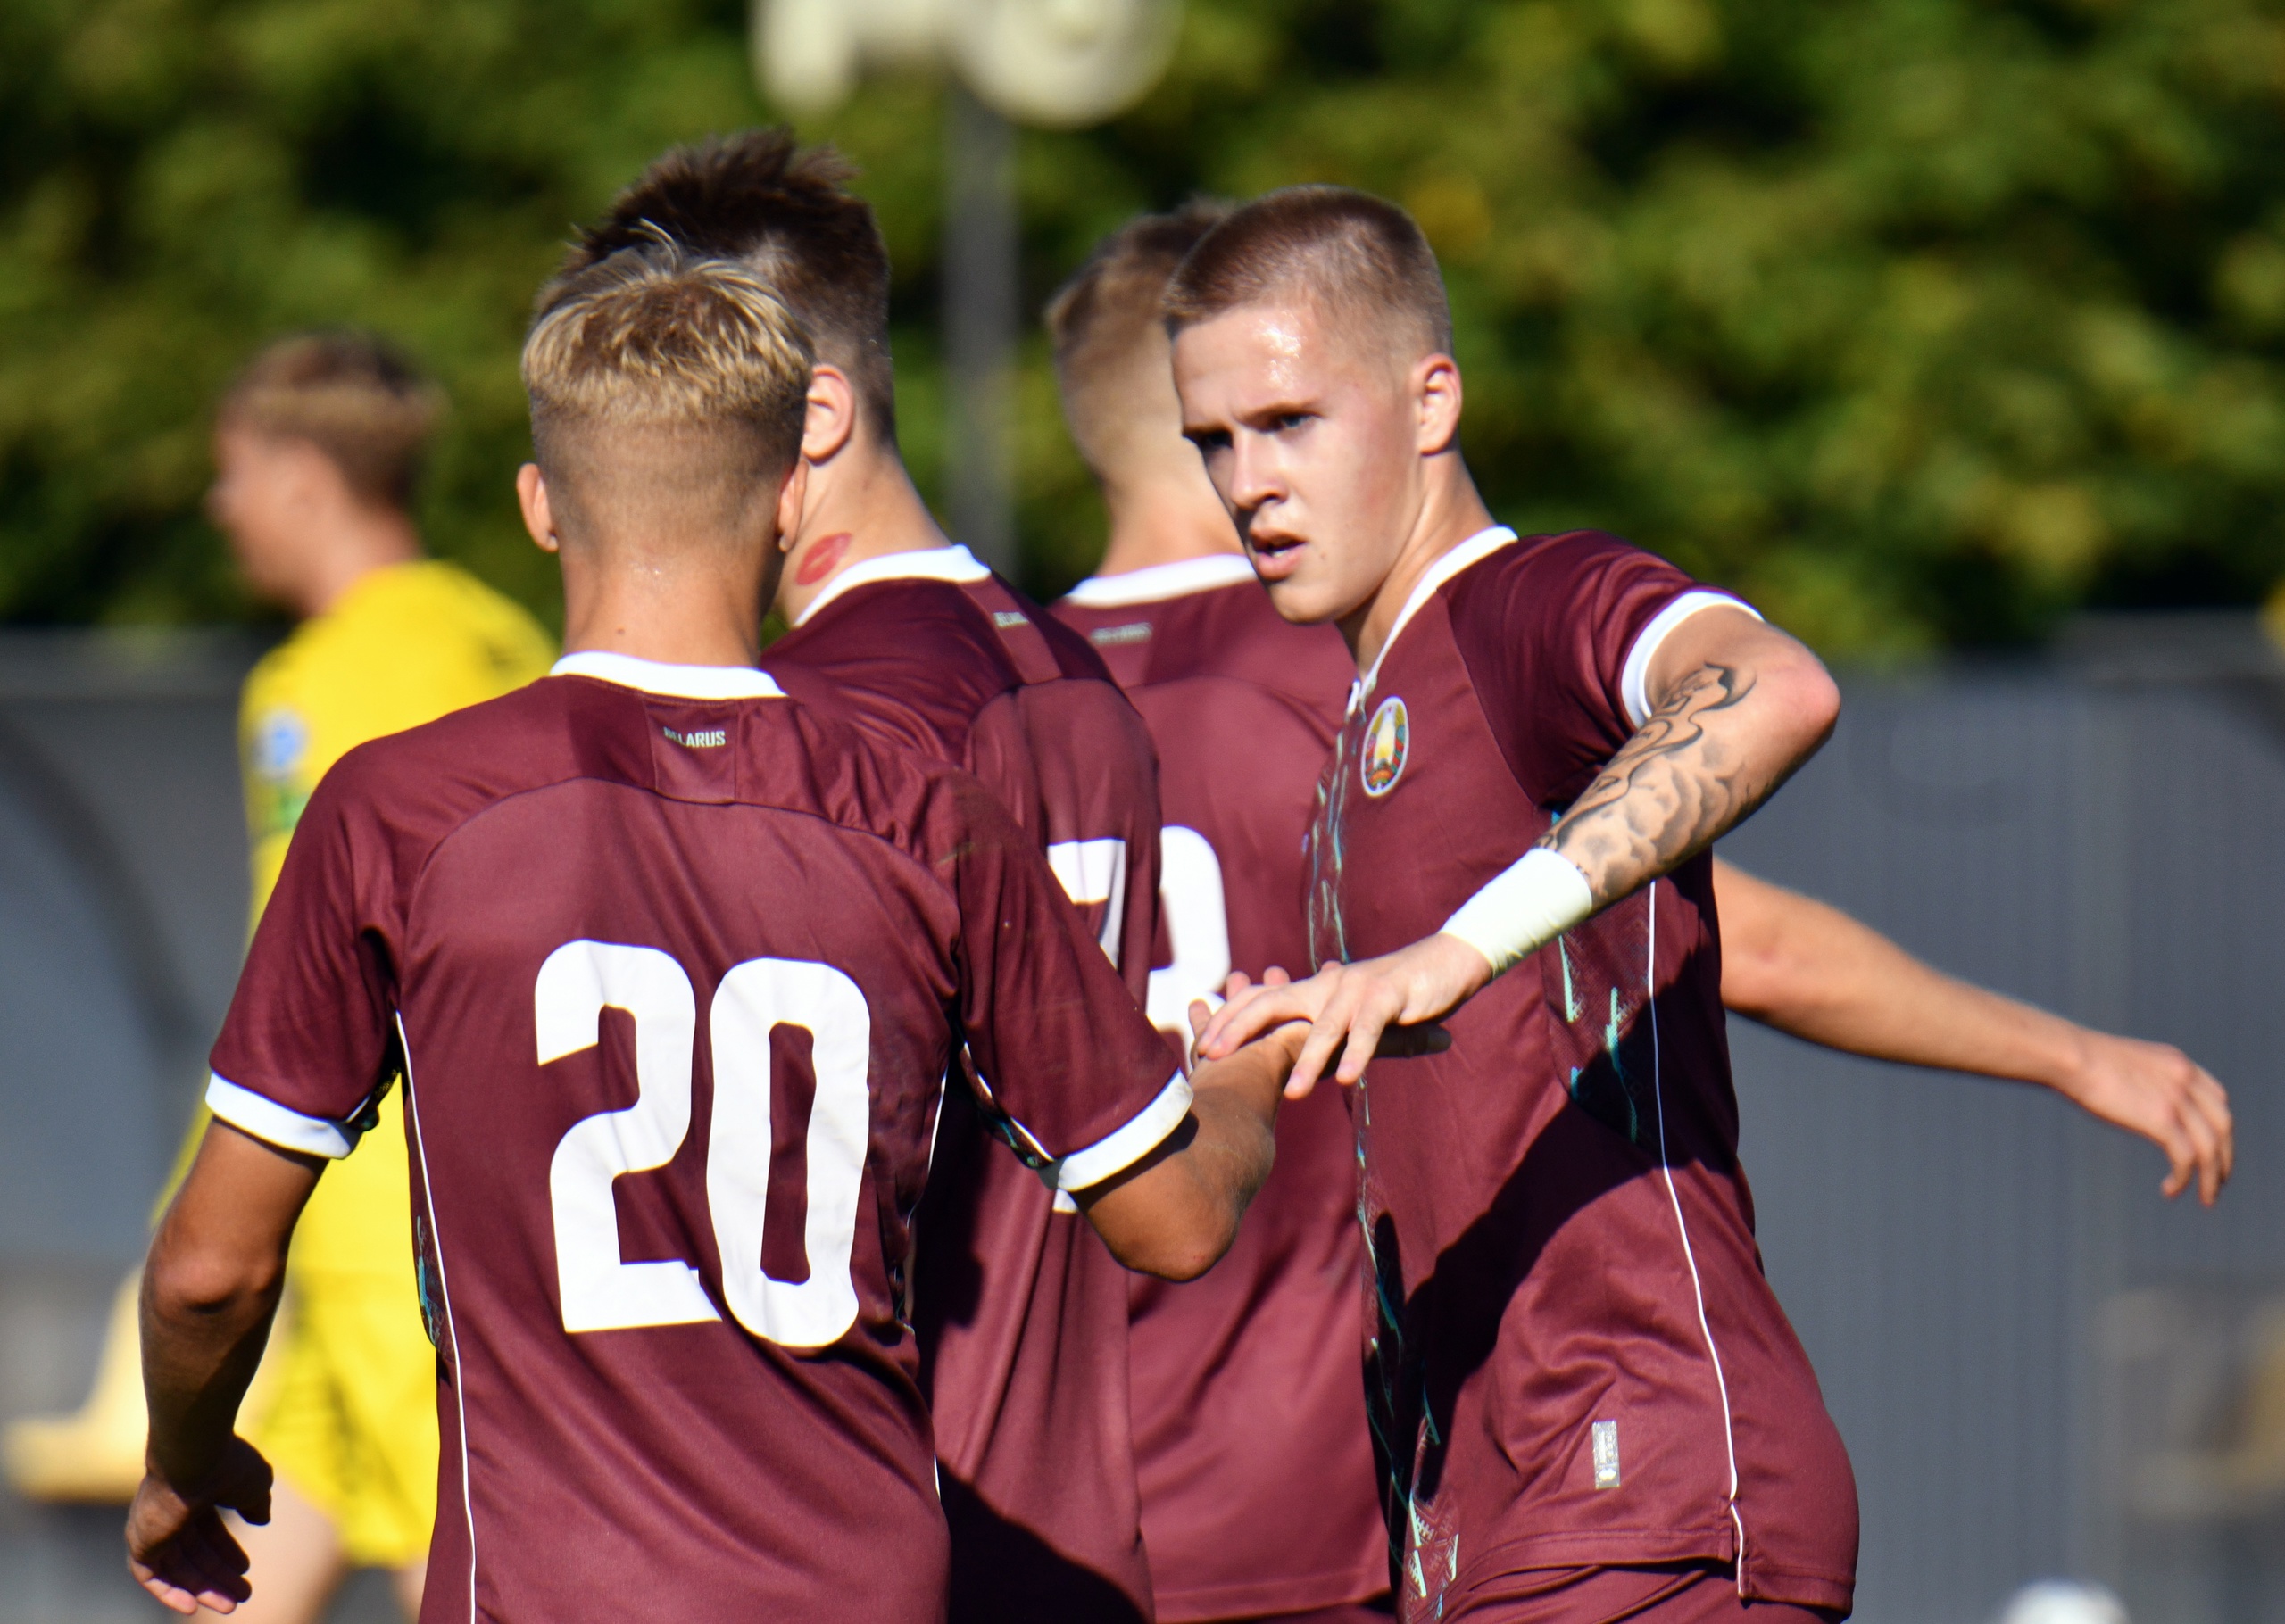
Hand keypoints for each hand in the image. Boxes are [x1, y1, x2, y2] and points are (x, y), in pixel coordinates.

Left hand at [127, 1435, 272, 1614]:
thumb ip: (257, 1504)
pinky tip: (192, 1607)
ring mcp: (153, 1527)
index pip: (209, 1531)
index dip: (227, 1551)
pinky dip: (168, 1592)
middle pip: (194, 1554)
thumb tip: (261, 1520)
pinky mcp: (140, 1542)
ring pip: (177, 1568)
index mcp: (196, 1492)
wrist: (194, 1456)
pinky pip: (151, 1576)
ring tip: (230, 1606)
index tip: (245, 1569)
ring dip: (202, 1589)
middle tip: (241, 1596)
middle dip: (218, 1576)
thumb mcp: (255, 1485)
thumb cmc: (228, 1465)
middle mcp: (171, 1511)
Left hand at [1193, 936, 1480, 1097]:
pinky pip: (1369, 1028)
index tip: (1199, 1048)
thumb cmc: (1397, 994)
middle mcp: (1327, 985)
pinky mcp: (1389, 995)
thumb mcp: (1353, 1016)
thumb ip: (1327, 1035)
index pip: (1260, 1001)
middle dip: (1241, 1032)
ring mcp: (1356, 989)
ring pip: (1324, 1027)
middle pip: (1274, 1005)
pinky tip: (1348, 1080)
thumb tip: (1295, 1064)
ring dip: (1308, 1062)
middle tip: (1213, 1060)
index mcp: (1314, 989)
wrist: (1447, 963)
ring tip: (1294, 1095)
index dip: (1229, 1021)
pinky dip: (1358, 1053)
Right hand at [2059, 1030, 2233, 1204]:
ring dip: (2211, 1178)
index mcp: (2178, 1063)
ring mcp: (2177, 1099)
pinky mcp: (2162, 1119)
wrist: (2069, 1055)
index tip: (2209, 1147)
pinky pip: (2186, 1158)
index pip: (2217, 1098)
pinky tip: (2169, 1190)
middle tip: (2217, 1182)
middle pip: (2223, 1126)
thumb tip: (2127, 1098)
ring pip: (2210, 1148)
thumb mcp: (2122, 1064)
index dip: (2218, 1127)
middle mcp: (2186, 1079)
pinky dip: (2183, 1179)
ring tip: (2205, 1199)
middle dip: (2224, 1158)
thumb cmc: (2078, 1058)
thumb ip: (2138, 1080)